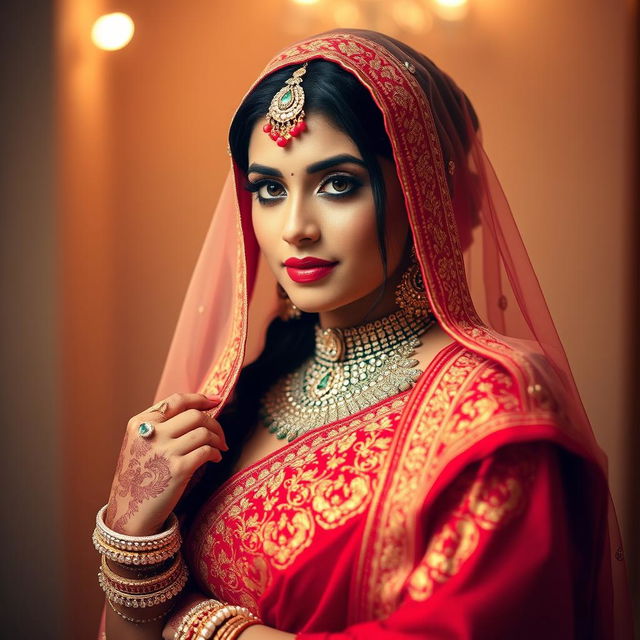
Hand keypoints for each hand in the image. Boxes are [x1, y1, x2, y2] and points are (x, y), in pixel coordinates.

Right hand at [104, 392, 227, 535]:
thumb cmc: (140, 476)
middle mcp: (150, 433)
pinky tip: (214, 458)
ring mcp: (164, 451)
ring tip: (218, 448)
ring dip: (217, 438)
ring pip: (203, 431)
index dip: (200, 398)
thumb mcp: (139, 444)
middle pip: (194, 415)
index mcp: (139, 423)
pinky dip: (215, 452)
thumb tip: (199, 410)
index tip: (216, 400)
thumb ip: (161, 425)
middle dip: (214, 422)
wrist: (129, 513)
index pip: (177, 401)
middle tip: (220, 435)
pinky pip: (206, 450)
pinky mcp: (178, 469)